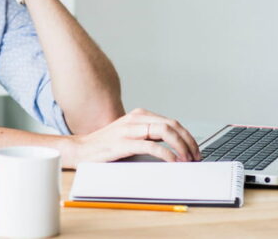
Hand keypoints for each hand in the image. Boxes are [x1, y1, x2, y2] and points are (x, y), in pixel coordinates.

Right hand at [67, 108, 200, 164]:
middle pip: (172, 125)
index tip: (195, 150)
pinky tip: (173, 162)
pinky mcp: (123, 143)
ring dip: (181, 146)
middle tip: (196, 156)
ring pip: (164, 131)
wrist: (81, 150)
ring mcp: (129, 129)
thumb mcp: (130, 137)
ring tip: (187, 160)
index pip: (172, 122)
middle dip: (188, 141)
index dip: (187, 136)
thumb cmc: (106, 146)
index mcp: (139, 116)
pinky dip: (167, 154)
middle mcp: (135, 119)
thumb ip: (148, 136)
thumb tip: (174, 148)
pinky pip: (151, 145)